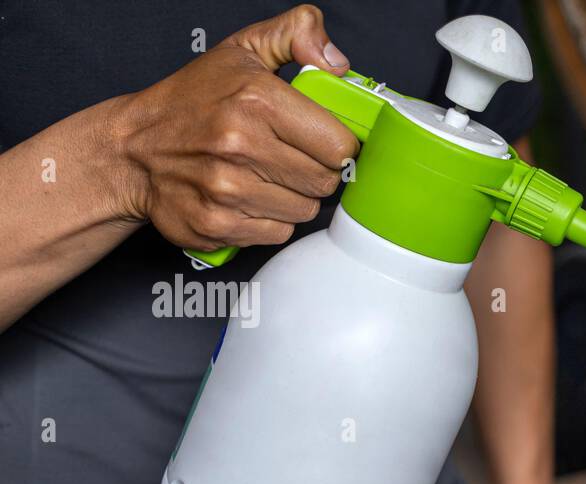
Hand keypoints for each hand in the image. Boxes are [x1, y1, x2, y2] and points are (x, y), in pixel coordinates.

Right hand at [111, 4, 356, 250]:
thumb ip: (295, 35)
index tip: (322, 141)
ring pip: (304, 211)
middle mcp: (239, 145)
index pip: (340, 145)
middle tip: (289, 157)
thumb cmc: (193, 102)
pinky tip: (247, 198)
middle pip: (326, 182)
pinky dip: (269, 221)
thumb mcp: (241, 51)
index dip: (337, 145)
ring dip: (292, 197)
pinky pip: (278, 233)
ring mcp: (226, 189)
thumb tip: (334, 61)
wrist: (132, 150)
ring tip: (263, 176)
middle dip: (315, 171)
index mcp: (255, 98)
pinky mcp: (217, 225)